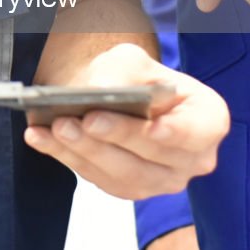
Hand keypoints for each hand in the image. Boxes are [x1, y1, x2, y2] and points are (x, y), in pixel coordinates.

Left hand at [23, 42, 225, 198]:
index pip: (198, 131)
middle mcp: (192, 158)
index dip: (178, 133)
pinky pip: (99, 179)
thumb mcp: (132, 61)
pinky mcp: (130, 188)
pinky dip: (68, 157)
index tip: (154, 129)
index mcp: (207, 120)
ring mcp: (162, 180)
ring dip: (86, 151)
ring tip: (55, 128)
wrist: (117, 98)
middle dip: (117, 137)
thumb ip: (123, 72)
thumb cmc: (134, 77)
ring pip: (124, 173)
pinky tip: (42, 138)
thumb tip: (100, 94)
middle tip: (86, 119)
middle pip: (155, 154)